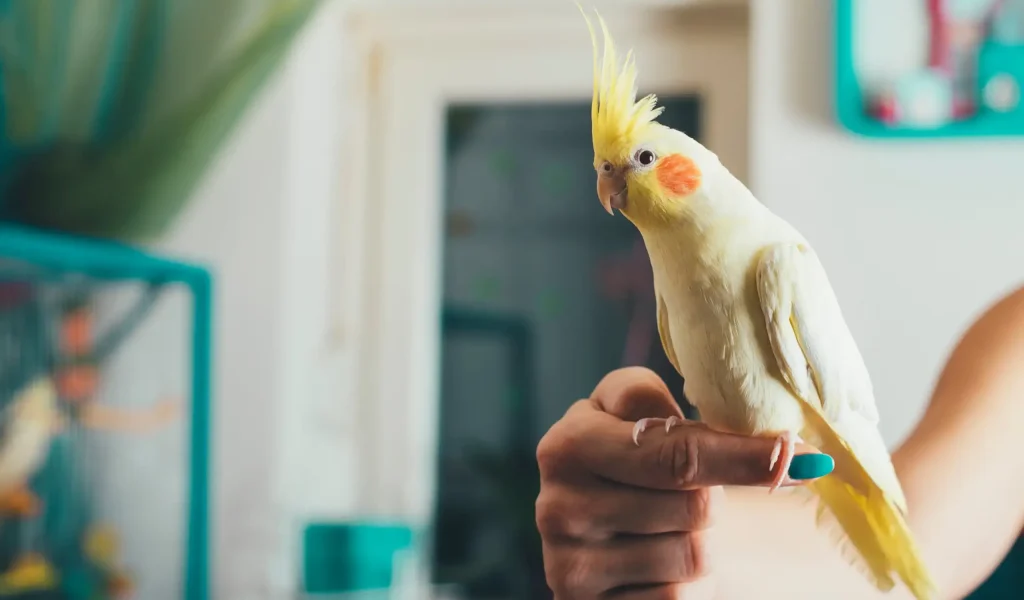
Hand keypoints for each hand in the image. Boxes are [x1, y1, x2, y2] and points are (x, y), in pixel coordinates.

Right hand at [535, 367, 832, 598]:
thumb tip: (782, 449)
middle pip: (695, 506)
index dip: (745, 456)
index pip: (678, 453)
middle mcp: (557, 506)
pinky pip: (676, 598)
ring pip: (693, 557)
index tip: (802, 459)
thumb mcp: (633, 411)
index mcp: (569, 444)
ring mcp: (570, 567)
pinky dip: (685, 583)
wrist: (588, 520)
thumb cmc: (626, 455)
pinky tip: (656, 563)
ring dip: (700, 542)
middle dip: (712, 498)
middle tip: (691, 489)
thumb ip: (681, 403)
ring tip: (667, 527)